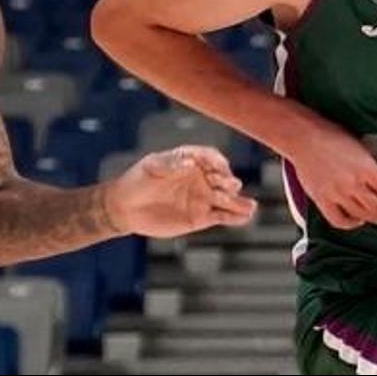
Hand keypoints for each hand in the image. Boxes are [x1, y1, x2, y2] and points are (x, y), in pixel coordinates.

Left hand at [105, 146, 257, 237]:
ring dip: (239, 202)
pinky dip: (234, 218)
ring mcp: (203, 197)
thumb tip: (189, 162)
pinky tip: (245, 218)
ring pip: (227, 199)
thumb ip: (171, 163)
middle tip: (232, 186)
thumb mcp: (151, 166)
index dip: (217, 161)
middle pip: (222, 178)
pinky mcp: (201, 217)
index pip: (211, 157)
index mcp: (192, 159)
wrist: (125, 207)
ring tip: (251, 207)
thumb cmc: (138, 180)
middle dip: (229, 181)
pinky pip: (221, 216)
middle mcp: (202, 177)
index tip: (220, 167)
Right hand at [286, 120, 376, 230]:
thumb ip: (368, 162)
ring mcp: (337, 194)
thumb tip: (375, 175)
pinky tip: (355, 221)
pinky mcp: (322, 200)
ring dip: (373, 218)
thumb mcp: (358, 143)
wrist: (302, 137)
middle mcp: (353, 183)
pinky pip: (339, 220)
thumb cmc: (327, 134)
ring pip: (362, 215)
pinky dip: (350, 224)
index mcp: (366, 166)